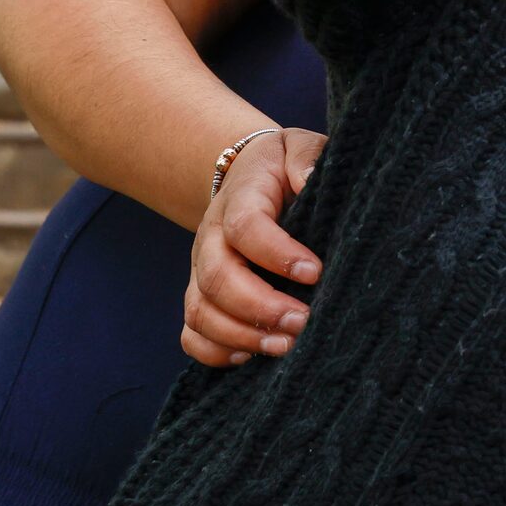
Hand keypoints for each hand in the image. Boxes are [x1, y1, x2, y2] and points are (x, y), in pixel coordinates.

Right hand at [181, 127, 325, 366]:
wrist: (246, 177)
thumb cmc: (282, 166)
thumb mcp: (298, 148)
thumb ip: (308, 158)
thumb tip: (313, 178)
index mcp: (240, 199)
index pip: (246, 227)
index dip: (276, 253)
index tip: (314, 272)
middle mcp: (212, 239)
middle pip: (217, 278)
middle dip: (258, 306)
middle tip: (302, 322)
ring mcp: (201, 271)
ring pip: (201, 311)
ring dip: (239, 335)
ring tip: (285, 346)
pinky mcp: (202, 296)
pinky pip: (191, 333)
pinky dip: (213, 352)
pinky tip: (249, 357)